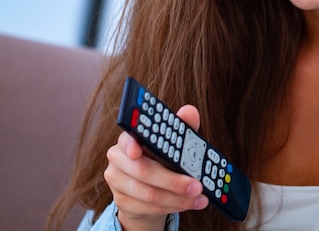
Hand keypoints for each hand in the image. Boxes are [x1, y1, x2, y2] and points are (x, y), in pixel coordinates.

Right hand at [104, 105, 208, 230]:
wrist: (147, 189)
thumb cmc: (161, 159)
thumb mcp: (174, 142)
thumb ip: (182, 126)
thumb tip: (190, 111)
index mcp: (129, 139)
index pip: (127, 139)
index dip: (131, 145)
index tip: (138, 151)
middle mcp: (118, 160)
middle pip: (143, 171)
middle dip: (173, 180)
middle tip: (197, 185)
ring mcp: (117, 183)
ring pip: (148, 193)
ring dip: (178, 198)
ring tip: (199, 197)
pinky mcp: (122, 203)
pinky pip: (149, 208)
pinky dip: (172, 206)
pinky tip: (188, 204)